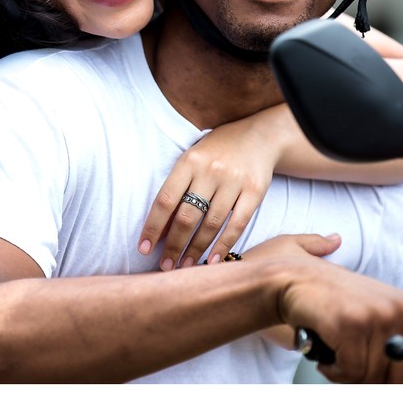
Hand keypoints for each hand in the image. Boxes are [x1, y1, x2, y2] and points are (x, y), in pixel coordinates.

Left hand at [138, 118, 279, 269]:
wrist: (258, 136)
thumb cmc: (216, 152)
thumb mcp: (192, 160)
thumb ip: (177, 189)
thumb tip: (160, 230)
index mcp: (189, 161)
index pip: (165, 200)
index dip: (152, 227)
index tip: (144, 249)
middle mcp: (210, 170)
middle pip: (187, 216)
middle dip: (173, 246)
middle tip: (166, 267)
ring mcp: (234, 181)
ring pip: (211, 224)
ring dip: (196, 249)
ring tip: (186, 266)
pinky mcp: (255, 191)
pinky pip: (237, 224)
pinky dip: (223, 245)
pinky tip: (213, 260)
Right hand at [256, 239, 402, 383]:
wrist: (294, 279)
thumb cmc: (337, 301)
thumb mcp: (384, 314)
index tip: (392, 386)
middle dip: (374, 381)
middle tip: (355, 365)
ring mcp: (379, 317)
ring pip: (374, 379)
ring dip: (349, 376)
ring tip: (338, 353)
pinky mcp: (351, 325)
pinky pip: (351, 373)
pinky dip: (334, 371)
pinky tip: (327, 353)